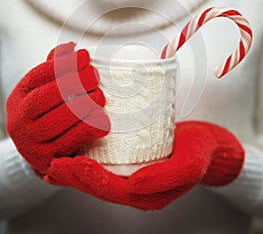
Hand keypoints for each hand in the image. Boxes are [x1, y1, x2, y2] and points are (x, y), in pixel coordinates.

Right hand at [6, 42, 109, 175]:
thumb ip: (56, 67)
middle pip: (47, 97)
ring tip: (100, 96)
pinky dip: (90, 129)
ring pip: (58, 120)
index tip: (86, 56)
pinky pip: (71, 142)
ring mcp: (32, 143)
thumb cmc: (47, 111)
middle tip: (95, 76)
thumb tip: (70, 48)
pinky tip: (103, 120)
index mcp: (19, 96)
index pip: (39, 75)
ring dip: (85, 105)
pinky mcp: (48, 160)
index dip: (65, 64)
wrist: (38, 149)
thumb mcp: (45, 88)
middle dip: (76, 82)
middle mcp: (20, 119)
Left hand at [44, 121, 244, 209]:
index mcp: (148, 195)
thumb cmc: (198, 152)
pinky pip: (105, 165)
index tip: (74, 163)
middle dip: (76, 177)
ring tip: (55, 162)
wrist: (206, 144)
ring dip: (76, 172)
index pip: (114, 191)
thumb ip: (167, 178)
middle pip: (100, 186)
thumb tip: (135, 185)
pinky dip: (87, 161)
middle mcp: (136, 189)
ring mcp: (132, 177)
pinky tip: (74, 153)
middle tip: (55, 164)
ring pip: (99, 178)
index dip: (92, 179)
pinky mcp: (131, 162)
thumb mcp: (190, 164)